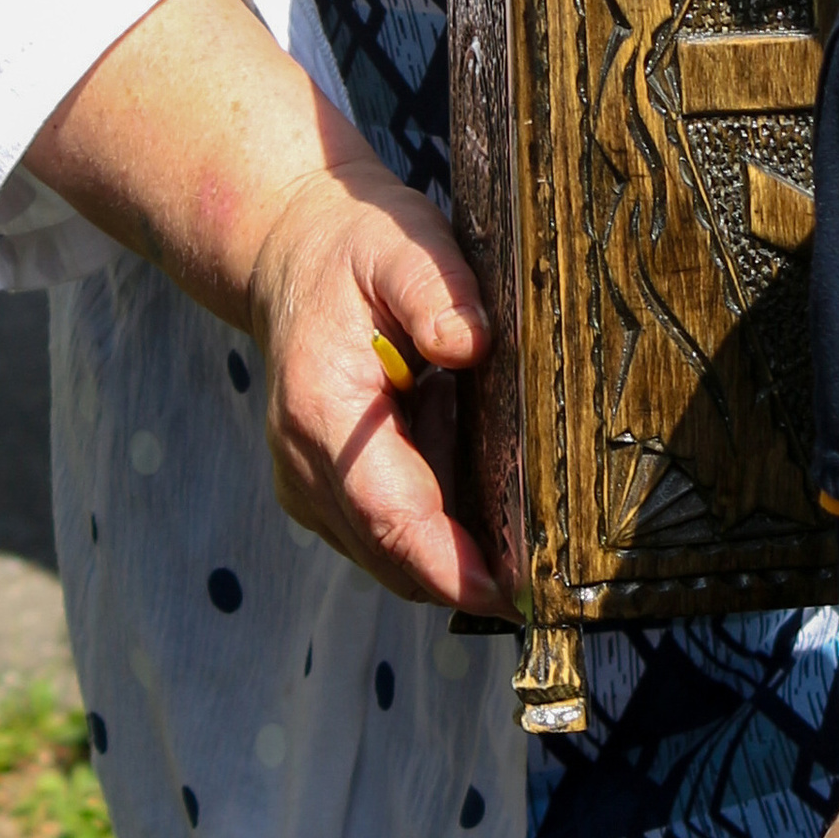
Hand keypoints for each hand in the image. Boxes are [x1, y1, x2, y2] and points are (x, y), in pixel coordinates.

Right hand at [245, 150, 502, 610]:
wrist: (290, 251)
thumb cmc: (355, 248)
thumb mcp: (401, 245)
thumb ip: (436, 290)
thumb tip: (470, 343)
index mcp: (323, 410)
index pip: (388, 512)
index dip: (448, 562)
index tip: (508, 592)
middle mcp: (305, 464)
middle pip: (391, 553)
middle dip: (464, 575)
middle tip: (548, 580)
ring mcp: (309, 484)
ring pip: (388, 555)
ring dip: (452, 552)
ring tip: (521, 518)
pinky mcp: (324, 490)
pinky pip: (383, 534)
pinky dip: (434, 531)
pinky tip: (483, 492)